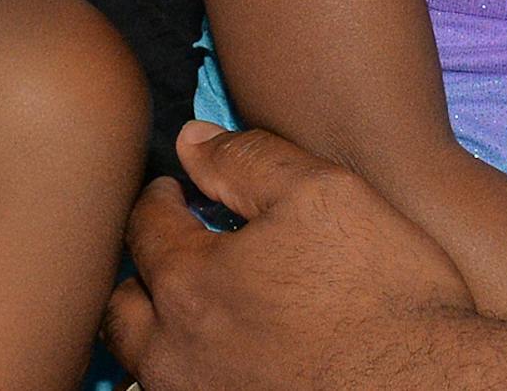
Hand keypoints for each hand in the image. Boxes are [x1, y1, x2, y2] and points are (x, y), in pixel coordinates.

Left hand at [105, 121, 506, 390]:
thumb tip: (190, 139)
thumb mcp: (323, 193)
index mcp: (191, 284)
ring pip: (143, 365)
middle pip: (124, 307)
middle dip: (142, 268)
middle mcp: (176, 355)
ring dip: (153, 329)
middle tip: (170, 249)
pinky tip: (221, 359)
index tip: (176, 190)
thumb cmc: (382, 292)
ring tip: (187, 309)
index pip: (146, 227)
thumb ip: (248, 159)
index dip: (160, 197)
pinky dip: (183, 374)